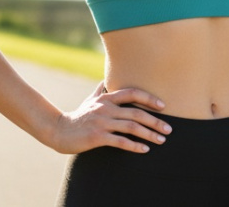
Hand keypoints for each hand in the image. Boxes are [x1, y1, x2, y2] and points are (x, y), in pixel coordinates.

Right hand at [50, 82, 171, 153]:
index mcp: (106, 98)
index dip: (149, 98)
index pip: (132, 93)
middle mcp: (106, 108)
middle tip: (169, 129)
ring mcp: (101, 122)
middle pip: (136, 113)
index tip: (163, 106)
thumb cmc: (78, 116)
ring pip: (131, 127)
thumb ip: (101, 90)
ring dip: (149, 134)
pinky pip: (120, 141)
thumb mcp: (90, 100)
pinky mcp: (97, 137)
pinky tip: (145, 149)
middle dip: (155, 121)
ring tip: (162, 140)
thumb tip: (105, 79)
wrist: (59, 131)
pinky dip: (134, 146)